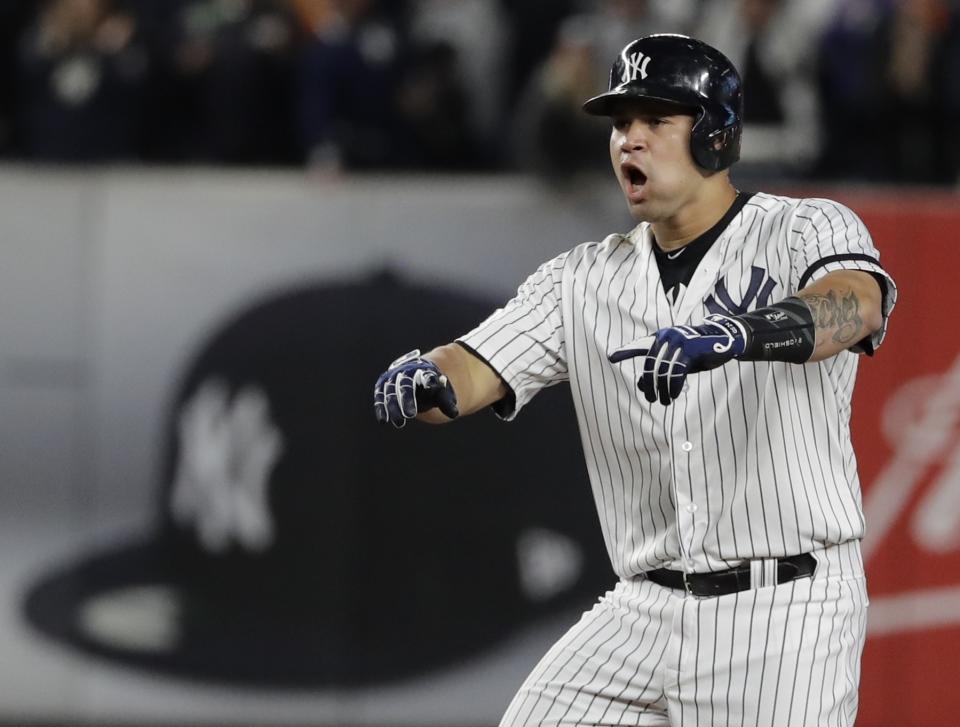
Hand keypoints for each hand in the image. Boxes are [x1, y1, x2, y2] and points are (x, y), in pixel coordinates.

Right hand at [374, 349, 458, 427]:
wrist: (419, 374)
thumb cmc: (432, 386)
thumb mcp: (441, 392)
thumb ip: (446, 401)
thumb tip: (454, 414)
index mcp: (424, 369)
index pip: (425, 376)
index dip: (426, 385)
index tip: (429, 394)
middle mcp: (407, 370)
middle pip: (405, 383)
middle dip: (406, 399)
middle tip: (410, 414)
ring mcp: (394, 377)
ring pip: (391, 390)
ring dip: (393, 406)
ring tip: (399, 422)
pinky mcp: (384, 385)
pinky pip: (380, 395)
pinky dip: (381, 407)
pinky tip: (383, 420)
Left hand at [608, 315, 746, 404]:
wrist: (724, 340)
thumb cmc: (696, 352)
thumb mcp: (676, 360)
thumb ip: (659, 369)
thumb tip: (641, 386)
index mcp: (660, 337)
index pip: (639, 346)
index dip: (625, 351)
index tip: (611, 357)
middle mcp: (666, 337)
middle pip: (650, 365)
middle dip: (649, 385)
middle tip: (651, 399)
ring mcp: (678, 341)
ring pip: (663, 371)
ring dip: (662, 390)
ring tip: (664, 401)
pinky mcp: (690, 349)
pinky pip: (676, 372)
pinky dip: (673, 386)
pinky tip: (673, 395)